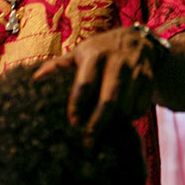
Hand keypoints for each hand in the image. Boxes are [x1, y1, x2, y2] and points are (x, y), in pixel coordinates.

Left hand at [35, 26, 160, 134]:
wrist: (139, 40)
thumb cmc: (101, 50)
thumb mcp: (81, 52)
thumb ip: (59, 65)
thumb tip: (35, 78)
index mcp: (94, 55)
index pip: (84, 84)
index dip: (77, 105)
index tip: (72, 123)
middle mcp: (116, 63)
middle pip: (108, 101)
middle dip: (97, 124)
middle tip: (87, 143)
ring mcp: (134, 72)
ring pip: (125, 108)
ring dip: (115, 121)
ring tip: (105, 128)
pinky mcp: (148, 81)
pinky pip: (138, 108)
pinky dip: (130, 117)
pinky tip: (122, 115)